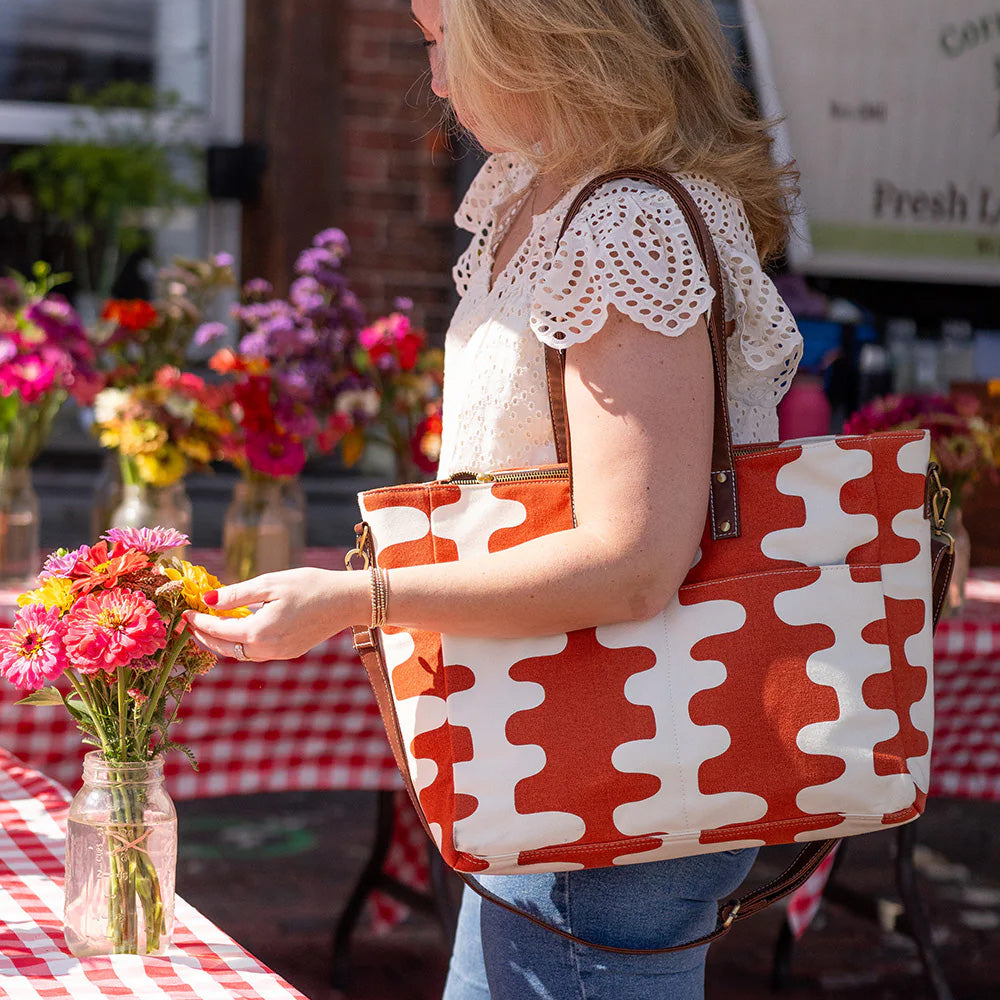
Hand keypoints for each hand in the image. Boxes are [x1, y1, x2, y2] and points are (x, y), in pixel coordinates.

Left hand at [183, 567, 365, 661]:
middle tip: (191, 624)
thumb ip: (237, 594)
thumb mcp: (270, 583)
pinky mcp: (290, 653)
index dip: (198, 621)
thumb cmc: (310, 585)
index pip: (217, 630)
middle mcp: (267, 649)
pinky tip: (240, 630)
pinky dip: (242, 644)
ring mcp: (280, 654)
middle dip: (204, 637)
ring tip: (210, 628)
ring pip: (240, 654)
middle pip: (225, 648)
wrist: (347, 600)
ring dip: (222, 643)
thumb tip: (207, 600)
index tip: (185, 611)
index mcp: (259, 631)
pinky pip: (257, 653)